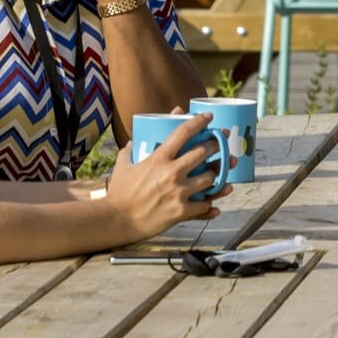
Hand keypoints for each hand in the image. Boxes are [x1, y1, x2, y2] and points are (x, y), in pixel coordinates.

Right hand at [106, 113, 222, 236]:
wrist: (118, 221)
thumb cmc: (119, 193)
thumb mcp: (123, 166)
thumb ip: (129, 151)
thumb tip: (133, 142)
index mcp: (159, 157)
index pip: (184, 132)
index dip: (199, 121)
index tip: (209, 117)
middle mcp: (172, 172)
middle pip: (204, 152)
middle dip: (215, 146)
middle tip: (219, 144)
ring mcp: (179, 192)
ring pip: (210, 178)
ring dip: (217, 174)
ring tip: (219, 172)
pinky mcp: (182, 211)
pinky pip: (205, 204)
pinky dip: (210, 204)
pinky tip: (212, 203)